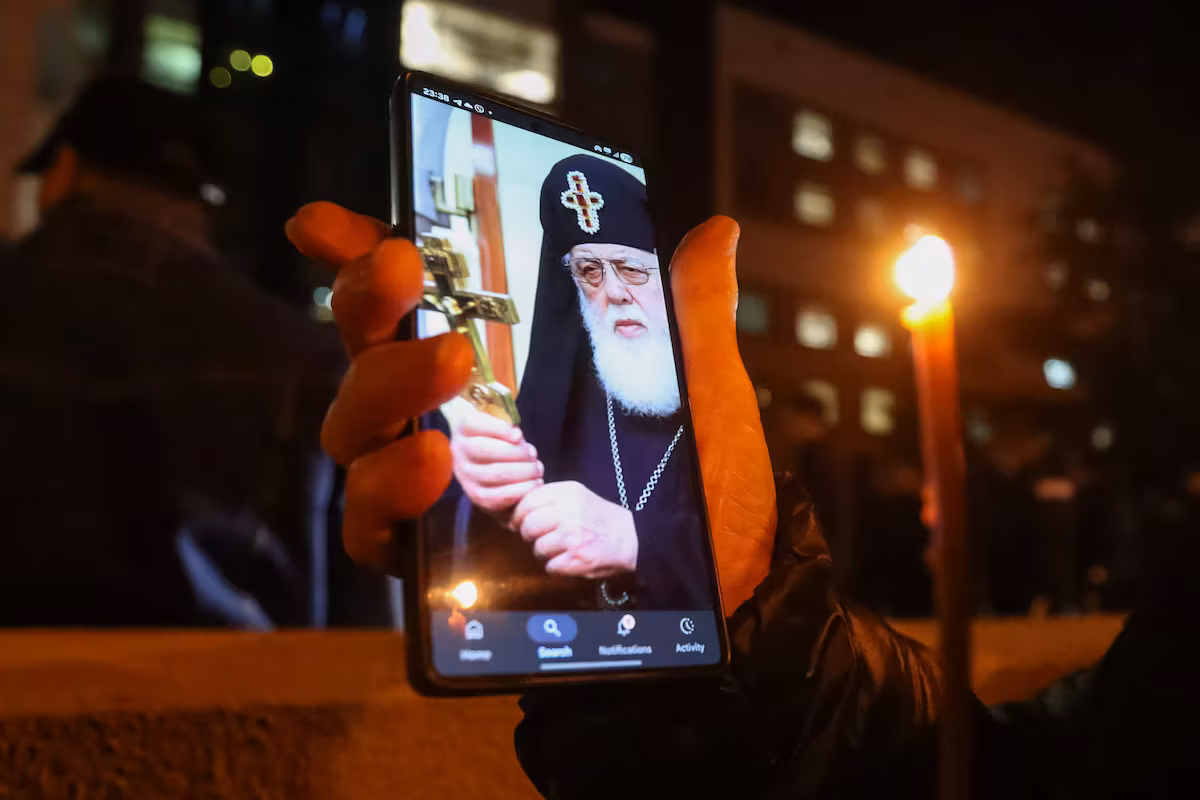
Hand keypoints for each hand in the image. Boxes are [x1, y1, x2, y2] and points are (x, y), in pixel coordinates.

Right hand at [287, 202, 774, 609]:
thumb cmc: (702, 493)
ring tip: (447, 370)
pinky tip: (432, 462)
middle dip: (370, 308)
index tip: (327, 226)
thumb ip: (690, 313)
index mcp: (496, 379)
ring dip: (385, 389)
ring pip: (356, 434)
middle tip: (406, 275)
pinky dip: (388, 489)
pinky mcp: (432, 562)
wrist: (725, 595)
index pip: (411, 309)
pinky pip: (371, 528)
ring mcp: (432, 494)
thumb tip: (713, 232)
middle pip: (366, 358)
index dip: (359, 260)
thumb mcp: (703, 393)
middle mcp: (447, 427)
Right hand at [450, 407, 543, 511]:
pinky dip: (518, 491)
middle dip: (514, 452)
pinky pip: (494, 497)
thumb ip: (509, 428)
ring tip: (537, 469)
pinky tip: (533, 484)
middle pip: (483, 449)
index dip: (497, 428)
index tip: (518, 435)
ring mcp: (464, 474)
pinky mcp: (474, 494)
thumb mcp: (502, 424)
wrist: (485, 460)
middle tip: (533, 454)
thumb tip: (516, 437)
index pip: (472, 423)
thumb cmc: (500, 437)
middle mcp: (459, 450)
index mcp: (464, 427)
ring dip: (521, 472)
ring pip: (491, 474)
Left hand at [512, 481, 636, 577]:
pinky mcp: (578, 558)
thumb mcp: (574, 496)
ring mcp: (573, 535)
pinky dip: (557, 567)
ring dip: (545, 553)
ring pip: (538, 549)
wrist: (631, 537)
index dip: (521, 516)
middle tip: (544, 537)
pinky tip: (570, 559)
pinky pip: (551, 567)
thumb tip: (512, 514)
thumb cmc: (596, 518)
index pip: (526, 502)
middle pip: (528, 527)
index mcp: (566, 491)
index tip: (525, 523)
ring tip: (561, 548)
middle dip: (531, 536)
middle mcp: (569, 511)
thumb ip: (547, 500)